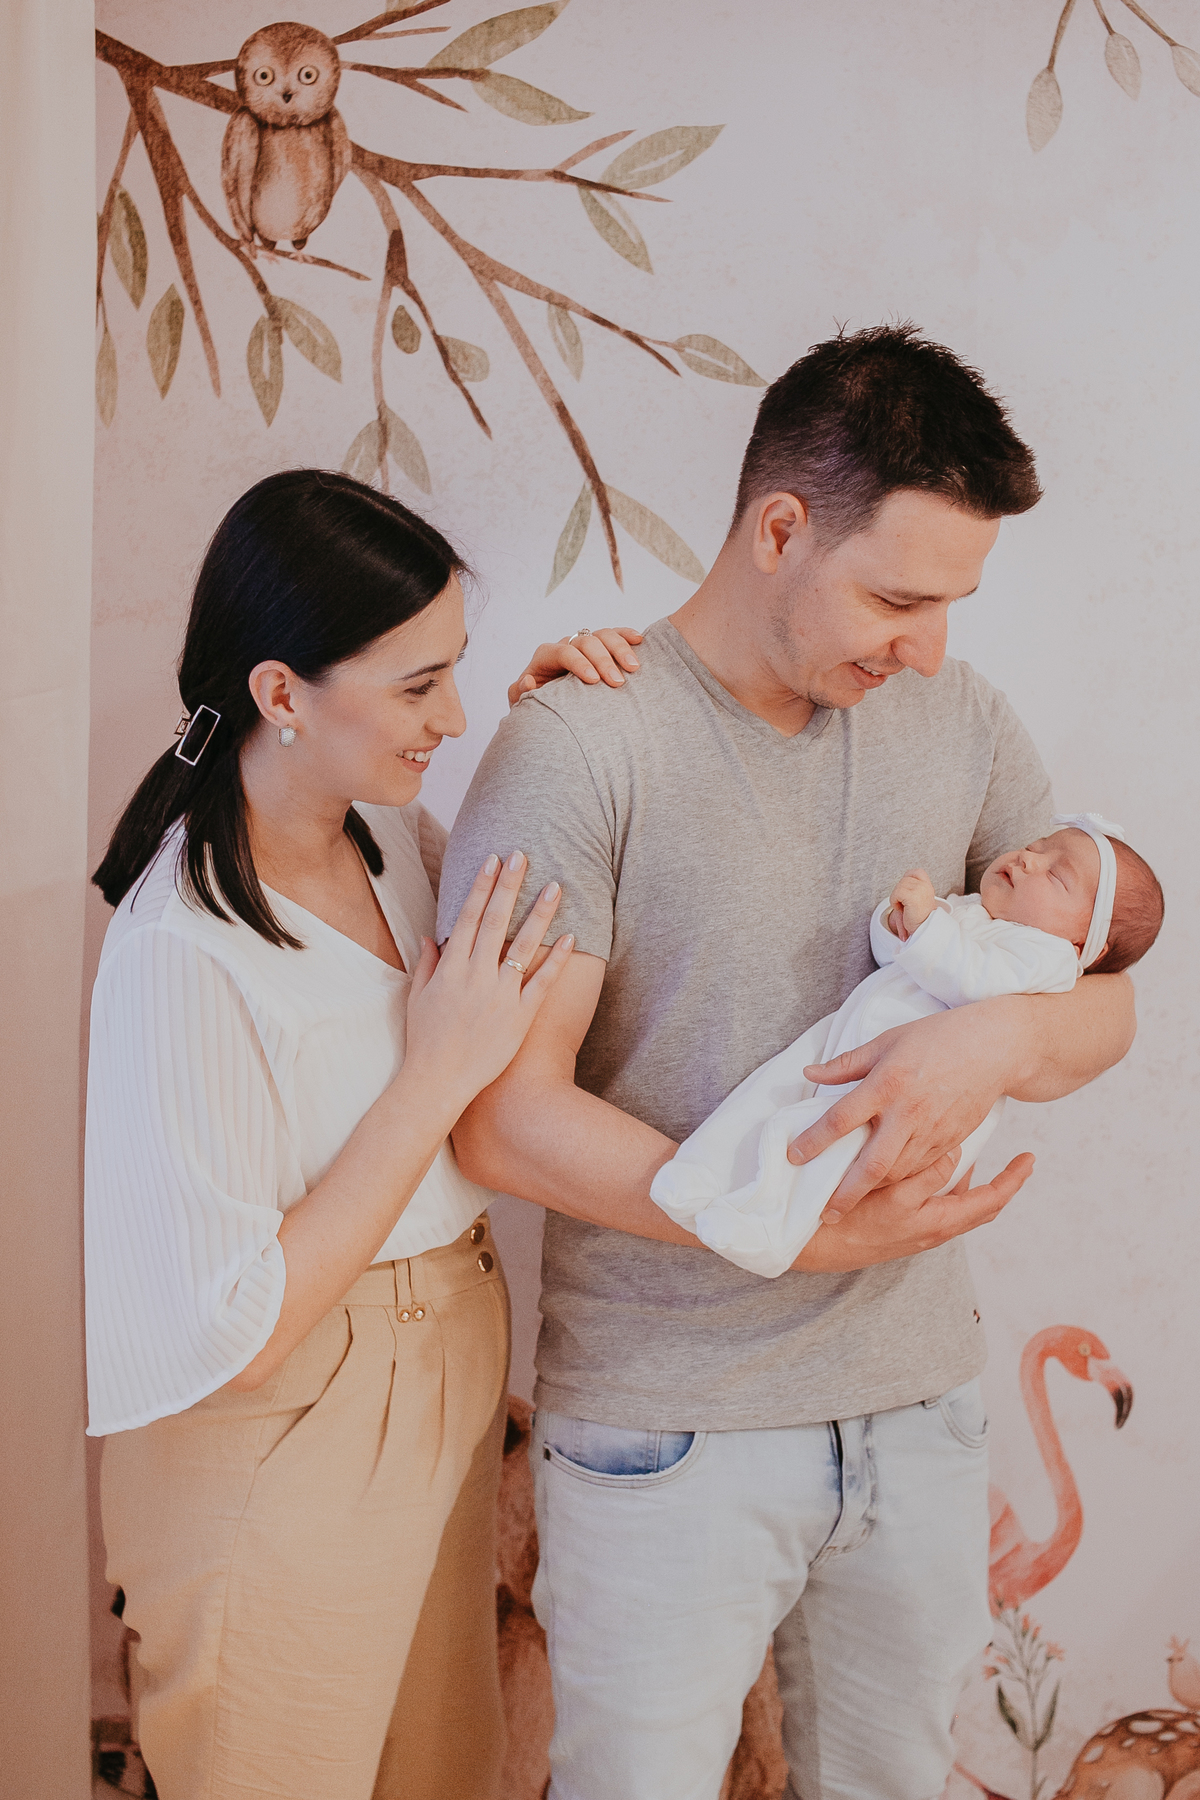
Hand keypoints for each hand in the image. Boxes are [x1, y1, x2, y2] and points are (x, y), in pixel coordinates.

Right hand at [402, 852, 573, 1116]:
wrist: (439, 1083)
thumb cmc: (425, 1042)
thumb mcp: (417, 999)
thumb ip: (426, 965)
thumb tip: (430, 936)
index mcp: (451, 968)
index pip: (468, 916)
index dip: (482, 886)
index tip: (494, 860)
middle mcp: (476, 975)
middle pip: (496, 921)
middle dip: (510, 886)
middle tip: (523, 856)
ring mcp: (500, 995)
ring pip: (524, 946)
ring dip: (540, 914)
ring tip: (555, 887)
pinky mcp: (520, 1017)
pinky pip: (542, 983)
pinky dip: (556, 959)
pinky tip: (571, 937)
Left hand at [508, 627, 642, 707]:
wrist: (552, 705)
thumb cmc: (538, 705)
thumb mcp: (524, 703)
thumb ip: (520, 694)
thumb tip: (529, 681)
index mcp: (547, 655)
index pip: (563, 652)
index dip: (579, 663)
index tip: (594, 681)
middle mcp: (567, 645)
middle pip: (587, 641)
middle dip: (603, 660)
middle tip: (618, 682)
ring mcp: (586, 644)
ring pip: (603, 635)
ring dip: (620, 649)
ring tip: (634, 668)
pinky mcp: (601, 647)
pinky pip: (615, 634)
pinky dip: (627, 635)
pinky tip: (640, 642)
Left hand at [788, 997, 1026, 1216]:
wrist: (993, 1048)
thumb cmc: (936, 1038)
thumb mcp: (887, 1041)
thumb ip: (847, 1064)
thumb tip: (810, 1073)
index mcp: (887, 1083)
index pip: (842, 1118)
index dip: (815, 1140)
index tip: (793, 1157)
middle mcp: (908, 1113)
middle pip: (872, 1165)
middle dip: (846, 1193)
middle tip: (825, 1214)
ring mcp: (931, 1131)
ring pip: (898, 1175)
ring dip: (873, 1193)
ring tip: (848, 1204)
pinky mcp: (949, 1141)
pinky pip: (921, 1170)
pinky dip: (901, 1183)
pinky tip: (884, 1189)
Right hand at [791, 1147, 1034, 1270]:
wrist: (817, 1246)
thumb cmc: (855, 1223)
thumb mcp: (896, 1197)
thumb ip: (929, 1176)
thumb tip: (957, 1154)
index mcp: (939, 1223)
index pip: (990, 1201)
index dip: (1013, 1179)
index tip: (1029, 1158)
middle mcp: (935, 1229)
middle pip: (981, 1205)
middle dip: (1002, 1183)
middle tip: (1017, 1161)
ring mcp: (920, 1229)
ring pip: (959, 1204)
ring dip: (973, 1182)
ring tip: (977, 1154)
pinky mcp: (904, 1226)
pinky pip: (937, 1205)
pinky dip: (947, 1185)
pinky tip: (935, 1165)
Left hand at [887, 868, 935, 941]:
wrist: (923, 931)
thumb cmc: (917, 919)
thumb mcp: (916, 900)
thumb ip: (910, 890)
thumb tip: (896, 882)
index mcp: (928, 887)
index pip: (917, 872)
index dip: (908, 879)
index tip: (906, 893)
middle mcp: (925, 886)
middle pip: (904, 880)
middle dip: (900, 893)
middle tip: (906, 906)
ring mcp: (920, 889)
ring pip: (899, 886)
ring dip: (897, 898)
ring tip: (905, 909)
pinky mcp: (913, 896)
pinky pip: (896, 893)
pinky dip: (895, 902)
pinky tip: (903, 910)